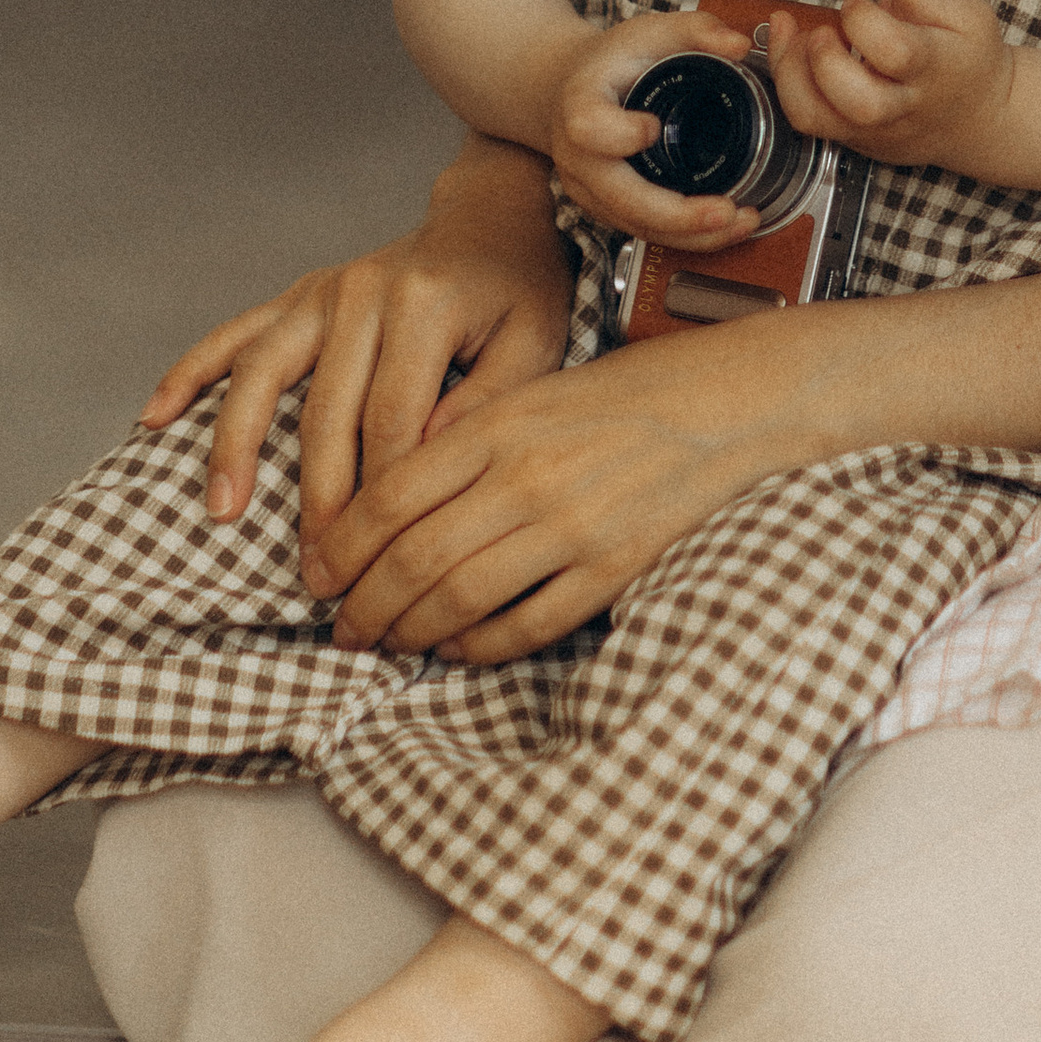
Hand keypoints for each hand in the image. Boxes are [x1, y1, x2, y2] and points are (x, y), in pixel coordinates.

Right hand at [136, 136, 573, 555]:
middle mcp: (363, 292)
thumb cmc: (522, 291)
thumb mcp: (537, 343)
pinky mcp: (300, 294)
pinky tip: (152, 416)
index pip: (392, 419)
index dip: (381, 495)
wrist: (493, 216)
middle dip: (316, 500)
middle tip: (315, 575)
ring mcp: (323, 290)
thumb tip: (427, 462)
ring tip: (222, 511)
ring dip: (236, 444)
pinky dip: (190, 372)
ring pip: (262, 373)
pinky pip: (234, 333)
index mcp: (425, 304)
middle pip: (326, 411)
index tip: (378, 561)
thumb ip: (488, 403)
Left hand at [301, 321, 786, 660]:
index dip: (340, 546)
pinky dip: (481, 646)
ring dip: (411, 631)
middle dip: (364, 604)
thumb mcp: (528, 392)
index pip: (390, 496)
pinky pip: (528, 625)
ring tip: (387, 643)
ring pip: (461, 598)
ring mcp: (574, 527)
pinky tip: (456, 649)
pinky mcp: (614, 568)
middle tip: (342, 628)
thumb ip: (460, 440)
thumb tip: (383, 503)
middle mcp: (529, 476)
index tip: (316, 576)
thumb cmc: (621, 394)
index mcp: (500, 423)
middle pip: (414, 558)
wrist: (724, 402)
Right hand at [548, 5, 774, 251]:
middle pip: (619, 197)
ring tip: (742, 222)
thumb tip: (739, 45)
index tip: (652, 127)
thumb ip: (696, 30)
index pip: (588, 127)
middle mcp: (579, 156)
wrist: (571, 89)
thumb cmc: (614, 60)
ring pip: (636, 225)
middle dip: (676, 213)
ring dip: (691, 233)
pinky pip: (644, 231)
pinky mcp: (607, 210)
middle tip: (726, 210)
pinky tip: (725, 229)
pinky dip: (686, 236)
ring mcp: (590, 189)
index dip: (619, 133)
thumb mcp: (650, 31)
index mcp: (581, 104)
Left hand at [768, 0, 1016, 176]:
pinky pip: (806, 120)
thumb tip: (884, 0)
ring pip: (817, 117)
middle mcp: (902, 107)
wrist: (976, 120)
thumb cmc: (968, 59)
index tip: (858, 2)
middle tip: (825, 31)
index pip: (895, 51)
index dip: (863, 19)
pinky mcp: (851, 138)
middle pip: (858, 102)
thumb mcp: (970, 12)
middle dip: (825, 58)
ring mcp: (873, 129)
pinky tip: (793, 51)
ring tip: (794, 35)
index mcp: (935, 69)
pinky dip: (787, 82)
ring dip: (790, 70)